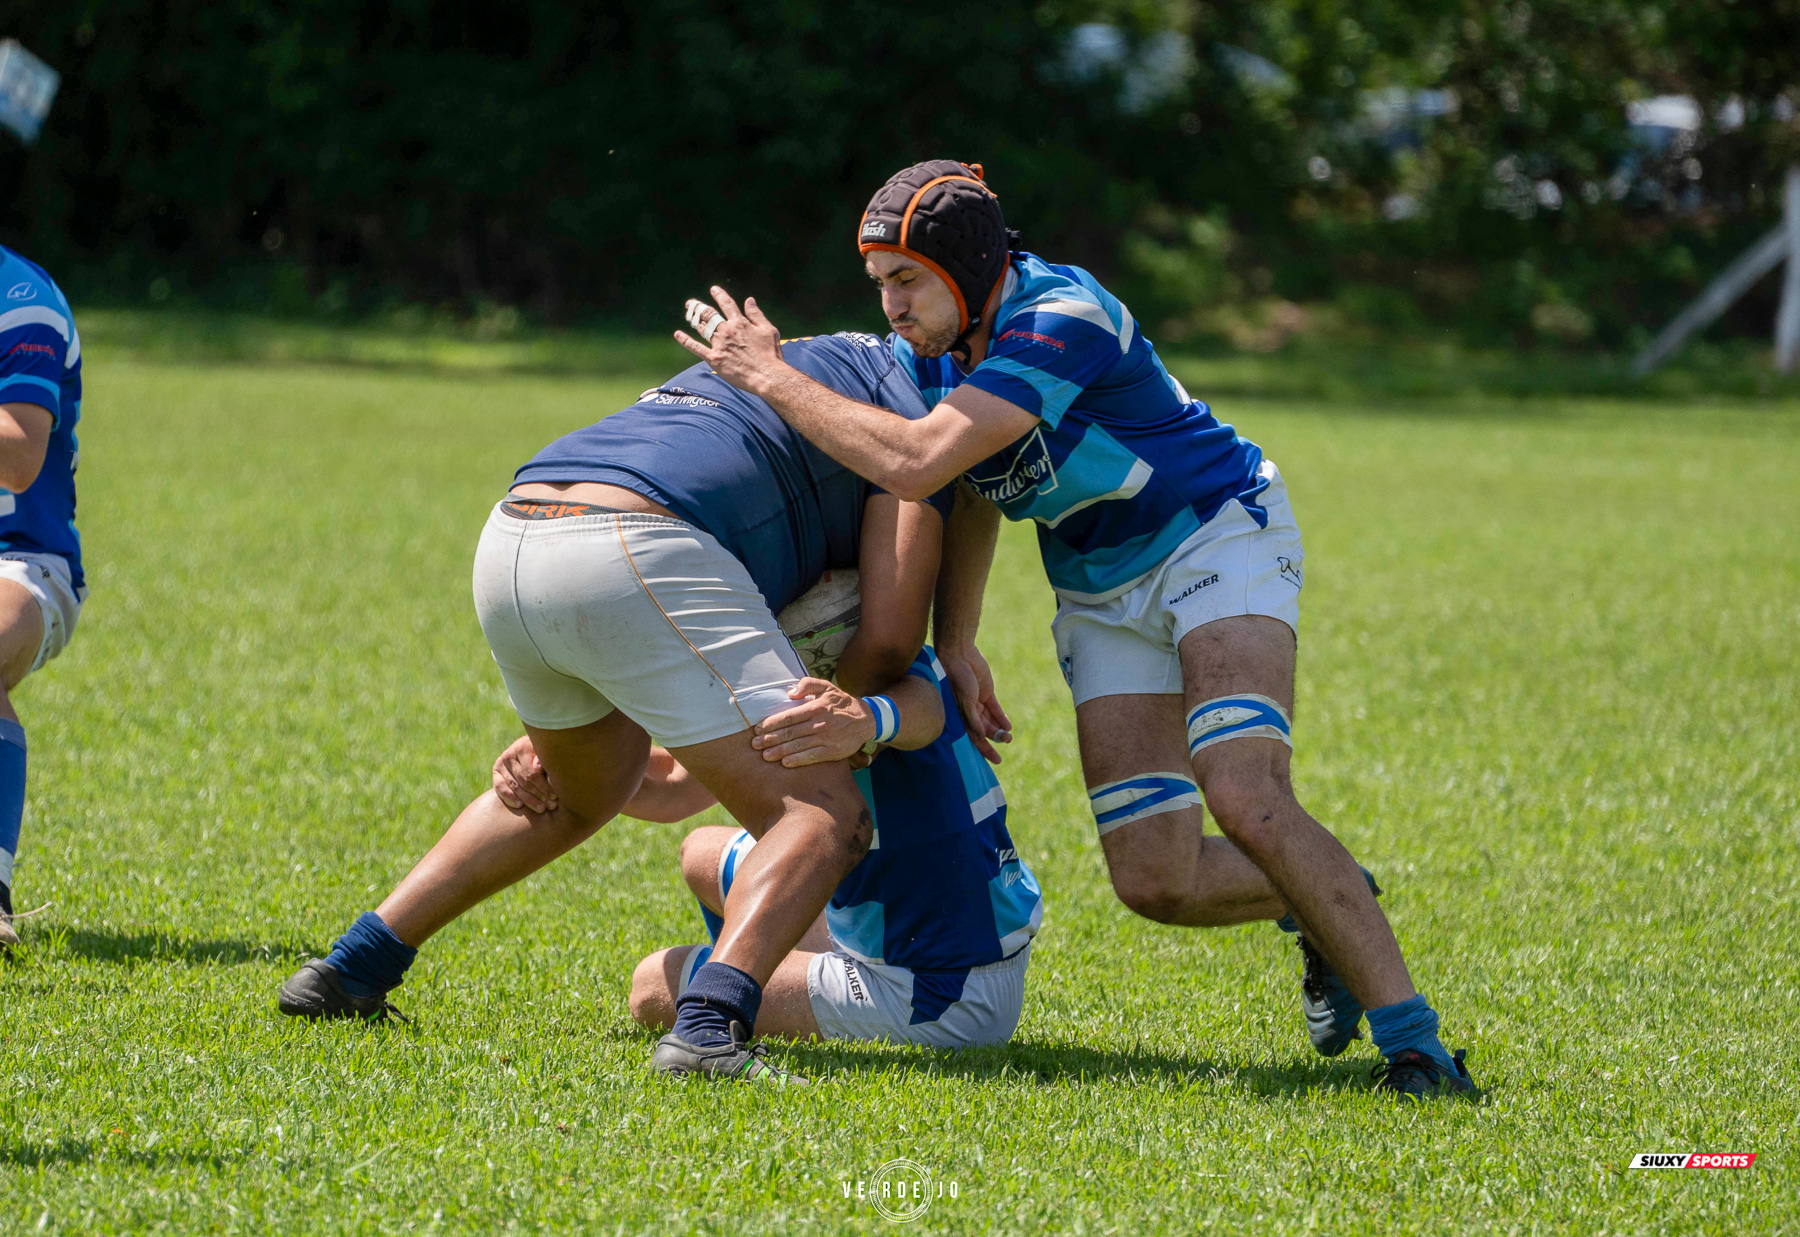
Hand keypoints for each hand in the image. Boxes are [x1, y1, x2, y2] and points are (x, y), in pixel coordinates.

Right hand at [493, 734, 556, 813]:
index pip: (533, 772)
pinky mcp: (496, 771)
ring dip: (529, 800)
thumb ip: (543, 760)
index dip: (544, 787)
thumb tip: (538, 767)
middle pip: (525, 781)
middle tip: (551, 806)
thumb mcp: (547, 754)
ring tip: (541, 809)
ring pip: (515, 786)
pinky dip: (509, 797)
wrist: (530, 749)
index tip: (555, 797)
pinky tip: (520, 805)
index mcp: (524, 746)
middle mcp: (510, 754)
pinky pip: (500, 787)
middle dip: (539, 795)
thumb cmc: (544, 753)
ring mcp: (501, 763)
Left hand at [673, 286, 786, 396]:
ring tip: (688, 315)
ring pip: (702, 328)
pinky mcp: (714, 358)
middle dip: (699, 307)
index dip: (719, 295)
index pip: (727, 304)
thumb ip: (756, 314)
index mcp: (740, 323)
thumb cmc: (770, 354)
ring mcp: (719, 345)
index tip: (713, 289)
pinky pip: (696, 348)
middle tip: (691, 303)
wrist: (766, 376)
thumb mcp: (768, 330)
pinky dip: (685, 340)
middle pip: (709, 315)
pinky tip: (677, 334)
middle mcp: (727, 331)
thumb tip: (749, 300)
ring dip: (694, 320)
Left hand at [751, 677, 877, 765]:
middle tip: (755, 745)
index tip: (758, 729)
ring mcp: (825, 739)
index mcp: (815, 708)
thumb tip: (790, 693)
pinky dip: (797, 760)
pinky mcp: (832, 752)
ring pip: (797, 746)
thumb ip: (807, 684)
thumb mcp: (826, 686)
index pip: (788, 716)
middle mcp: (819, 724)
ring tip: (765, 756)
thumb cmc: (841, 702)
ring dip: (779, 752)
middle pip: (789, 733)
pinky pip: (811, 757)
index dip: (771, 723)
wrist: (865, 719)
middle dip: (770, 739)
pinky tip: (785, 763)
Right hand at [939, 645, 1011, 763]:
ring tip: (1009, 736)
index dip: (984, 749)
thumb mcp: (964, 701)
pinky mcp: (986, 692)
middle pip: (983, 731)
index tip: (996, 760)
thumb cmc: (957, 678)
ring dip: (999, 729)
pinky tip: (1008, 726)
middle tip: (1007, 744)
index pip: (973, 738)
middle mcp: (968, 712)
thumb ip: (972, 719)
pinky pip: (995, 708)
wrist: (959, 655)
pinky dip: (1001, 717)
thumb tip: (980, 737)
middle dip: (994, 739)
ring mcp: (977, 702)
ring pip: (990, 720)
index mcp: (959, 716)